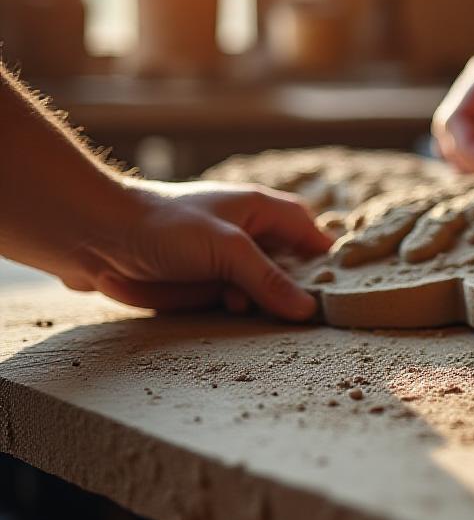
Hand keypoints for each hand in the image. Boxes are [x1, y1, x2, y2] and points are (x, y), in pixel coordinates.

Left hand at [59, 180, 332, 320]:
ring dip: (251, 302)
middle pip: (289, 268)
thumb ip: (269, 280)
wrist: (90, 234)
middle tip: (291, 311)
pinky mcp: (200, 281)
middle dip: (286, 290)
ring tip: (232, 301)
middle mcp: (246, 233)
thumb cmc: (161, 226)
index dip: (326, 264)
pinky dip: (224, 308)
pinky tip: (213, 306)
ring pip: (259, 291)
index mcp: (261, 209)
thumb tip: (308, 310)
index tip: (337, 294)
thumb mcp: (226, 251)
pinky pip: (228, 302)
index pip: (313, 236)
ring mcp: (223, 259)